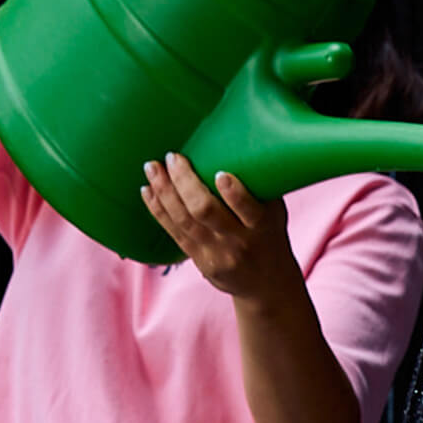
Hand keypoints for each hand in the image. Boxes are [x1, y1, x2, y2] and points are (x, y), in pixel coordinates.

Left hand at [140, 152, 297, 305]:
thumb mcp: (274, 212)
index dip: (234, 193)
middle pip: (206, 211)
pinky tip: (147, 191)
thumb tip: (236, 138)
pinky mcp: (200, 262)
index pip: (248, 210)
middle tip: (173, 157)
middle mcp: (239, 243)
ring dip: (164, 191)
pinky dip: (158, 210)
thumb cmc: (269, 234)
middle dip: (185, 182)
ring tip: (152, 168)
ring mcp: (217, 254)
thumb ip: (258, 186)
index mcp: (262, 227)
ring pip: (184, 220)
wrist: (267, 284)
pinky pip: (174, 233)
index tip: (220, 173)